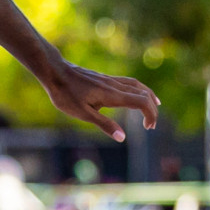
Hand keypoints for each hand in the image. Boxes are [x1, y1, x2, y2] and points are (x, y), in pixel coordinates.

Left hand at [42, 60, 159, 141]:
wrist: (55, 71)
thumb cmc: (65, 94)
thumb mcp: (82, 113)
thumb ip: (104, 124)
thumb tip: (123, 138)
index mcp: (112, 94)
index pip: (141, 102)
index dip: (150, 114)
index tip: (149, 128)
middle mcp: (114, 85)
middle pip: (143, 93)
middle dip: (152, 109)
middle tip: (151, 125)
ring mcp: (109, 80)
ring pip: (137, 85)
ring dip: (148, 96)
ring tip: (155, 105)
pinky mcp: (104, 78)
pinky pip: (128, 82)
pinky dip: (138, 90)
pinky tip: (133, 94)